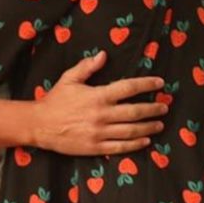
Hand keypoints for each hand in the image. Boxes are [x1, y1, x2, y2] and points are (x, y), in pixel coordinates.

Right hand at [30, 51, 167, 155]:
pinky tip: (145, 141)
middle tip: (164, 107)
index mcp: (97, 96)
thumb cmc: (55, 100)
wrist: (39, 124)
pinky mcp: (95, 147)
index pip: (128, 88)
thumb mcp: (69, 79)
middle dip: (153, 109)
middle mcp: (102, 114)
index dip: (146, 84)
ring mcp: (99, 132)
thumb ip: (87, 67)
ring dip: (148, 127)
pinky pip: (120, 147)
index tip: (159, 83)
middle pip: (135, 111)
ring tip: (159, 124)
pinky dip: (135, 144)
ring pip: (131, 130)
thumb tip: (103, 55)